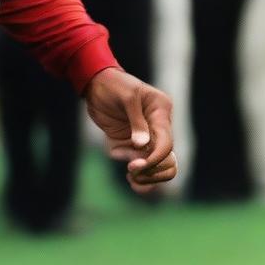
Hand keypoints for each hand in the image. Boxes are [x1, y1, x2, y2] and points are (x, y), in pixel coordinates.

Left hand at [83, 68, 176, 193]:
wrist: (96, 84)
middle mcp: (157, 128)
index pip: (167, 143)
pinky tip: (130, 179)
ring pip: (159, 169)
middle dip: (153, 171)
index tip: (135, 166)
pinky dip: (141, 180)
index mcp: (161, 112)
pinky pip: (143, 169)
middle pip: (168, 161)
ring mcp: (145, 139)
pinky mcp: (132, 147)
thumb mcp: (126, 97)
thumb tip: (142, 145)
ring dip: (148, 179)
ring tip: (131, 177)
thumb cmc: (113, 85)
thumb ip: (136, 121)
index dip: (155, 159)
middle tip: (132, 170)